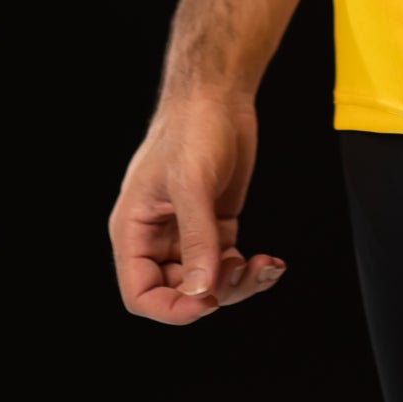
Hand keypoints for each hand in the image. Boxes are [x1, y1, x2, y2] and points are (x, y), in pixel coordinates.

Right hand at [108, 90, 288, 321]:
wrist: (218, 94)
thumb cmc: (192, 126)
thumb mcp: (191, 183)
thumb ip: (196, 239)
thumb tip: (201, 290)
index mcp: (134, 229)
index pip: (141, 293)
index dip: (170, 308)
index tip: (205, 303)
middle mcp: (157, 237)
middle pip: (178, 292)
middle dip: (212, 293)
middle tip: (241, 273)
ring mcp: (188, 232)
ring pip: (207, 283)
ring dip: (236, 285)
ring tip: (262, 265)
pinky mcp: (215, 224)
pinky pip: (227, 264)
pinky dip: (248, 269)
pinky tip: (269, 261)